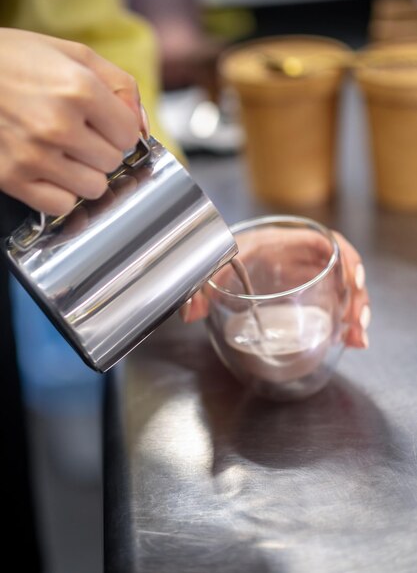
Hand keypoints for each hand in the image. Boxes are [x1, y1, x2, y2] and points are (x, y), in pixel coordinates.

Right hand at [0, 28, 149, 214]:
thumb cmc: (14, 60)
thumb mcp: (73, 54)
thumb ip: (120, 86)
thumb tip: (142, 126)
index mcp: (78, 89)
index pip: (130, 134)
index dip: (119, 128)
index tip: (105, 123)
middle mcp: (58, 125)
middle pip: (113, 162)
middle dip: (101, 148)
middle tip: (78, 133)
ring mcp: (34, 156)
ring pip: (93, 188)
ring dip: (85, 173)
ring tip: (64, 152)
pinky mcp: (13, 178)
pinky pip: (61, 205)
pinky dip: (61, 193)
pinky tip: (50, 172)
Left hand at [180, 228, 369, 349]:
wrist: (206, 260)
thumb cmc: (212, 258)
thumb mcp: (207, 270)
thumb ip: (198, 288)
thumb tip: (190, 311)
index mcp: (276, 244)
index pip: (321, 241)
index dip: (345, 257)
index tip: (353, 281)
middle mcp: (294, 257)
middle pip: (339, 269)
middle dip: (355, 295)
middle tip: (357, 321)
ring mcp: (298, 276)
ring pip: (338, 289)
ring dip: (353, 312)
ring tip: (358, 338)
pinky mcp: (297, 294)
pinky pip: (328, 303)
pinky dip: (342, 321)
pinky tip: (349, 340)